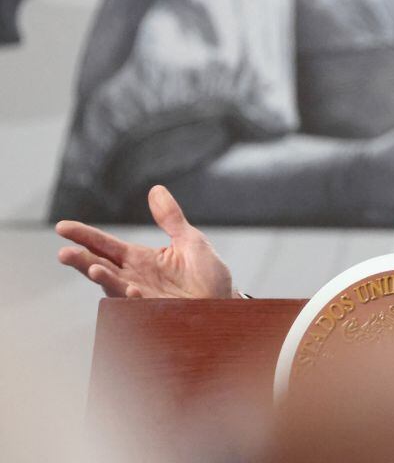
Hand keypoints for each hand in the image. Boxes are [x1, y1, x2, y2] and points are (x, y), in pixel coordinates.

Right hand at [56, 184, 234, 298]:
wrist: (225, 302)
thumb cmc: (207, 274)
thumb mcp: (190, 240)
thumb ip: (171, 218)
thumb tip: (156, 190)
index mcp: (140, 259)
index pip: (105, 245)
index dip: (85, 236)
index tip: (62, 227)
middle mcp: (134, 277)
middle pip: (100, 266)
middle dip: (80, 259)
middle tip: (63, 252)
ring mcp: (142, 296)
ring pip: (114, 287)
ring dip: (102, 278)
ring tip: (91, 267)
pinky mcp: (155, 310)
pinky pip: (139, 306)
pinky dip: (133, 298)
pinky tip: (132, 289)